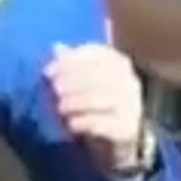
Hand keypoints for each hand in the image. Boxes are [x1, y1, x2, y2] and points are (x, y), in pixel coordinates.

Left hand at [43, 43, 154, 177]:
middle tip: (54, 89)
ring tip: (61, 107)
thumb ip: (72, 63)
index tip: (48, 71)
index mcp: (119, 63)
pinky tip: (72, 124)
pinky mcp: (128, 127)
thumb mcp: (86, 79)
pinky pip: (105, 123)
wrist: (123, 134)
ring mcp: (132, 104)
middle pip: (99, 75)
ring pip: (103, 98)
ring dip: (77, 102)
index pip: (95, 54)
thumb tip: (56, 47)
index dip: (69, 61)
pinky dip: (85, 122)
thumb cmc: (99, 100)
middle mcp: (129, 81)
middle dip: (72, 81)